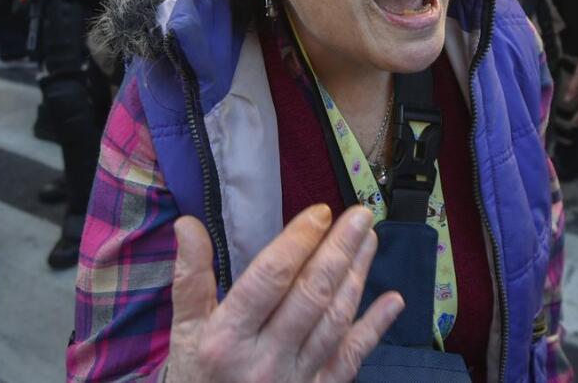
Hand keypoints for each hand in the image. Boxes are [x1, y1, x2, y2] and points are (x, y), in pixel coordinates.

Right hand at [163, 205, 402, 382]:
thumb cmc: (197, 379)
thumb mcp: (184, 333)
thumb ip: (189, 279)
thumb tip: (189, 224)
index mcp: (226, 339)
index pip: (270, 280)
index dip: (298, 242)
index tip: (320, 212)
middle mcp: (263, 360)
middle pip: (310, 295)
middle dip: (339, 250)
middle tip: (360, 215)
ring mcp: (295, 380)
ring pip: (334, 321)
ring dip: (356, 277)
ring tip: (369, 240)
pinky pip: (351, 359)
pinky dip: (374, 328)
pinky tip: (393, 301)